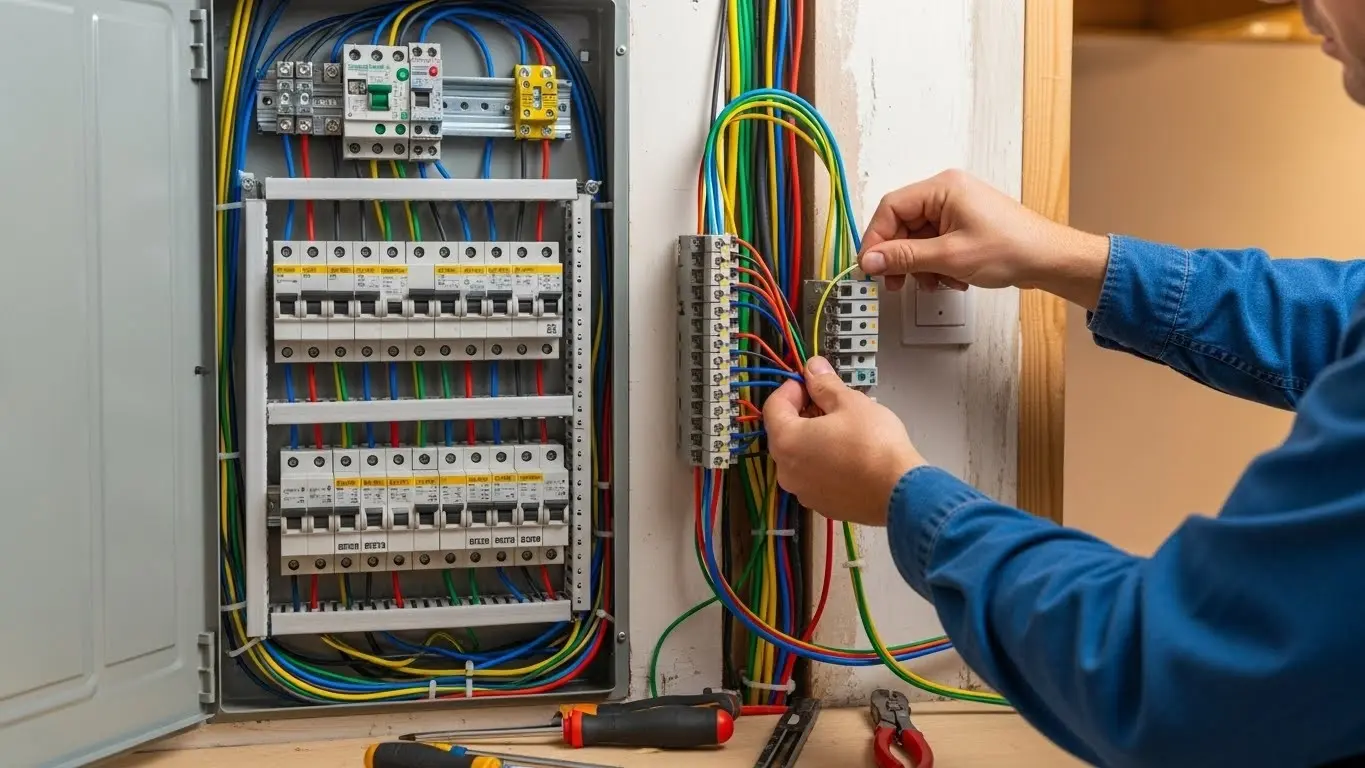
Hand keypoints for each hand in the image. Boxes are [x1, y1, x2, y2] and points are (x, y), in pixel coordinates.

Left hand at [764, 357, 924, 526]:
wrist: (901, 493)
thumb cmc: (874, 444)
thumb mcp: (850, 403)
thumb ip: (824, 384)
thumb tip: (813, 367)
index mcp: (786, 442)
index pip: (774, 406)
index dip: (792, 388)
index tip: (812, 381)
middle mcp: (786, 471)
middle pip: (785, 432)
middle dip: (803, 412)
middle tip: (831, 402)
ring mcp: (803, 491)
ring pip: (800, 455)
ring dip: (814, 437)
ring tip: (844, 427)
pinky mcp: (822, 505)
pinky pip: (815, 475)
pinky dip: (824, 461)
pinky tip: (849, 453)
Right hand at [859, 169, 1110, 309]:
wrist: (1050, 260)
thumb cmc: (1011, 249)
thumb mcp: (949, 256)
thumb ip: (904, 257)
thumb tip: (870, 260)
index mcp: (942, 188)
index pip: (891, 208)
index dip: (876, 239)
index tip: (870, 266)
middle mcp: (946, 193)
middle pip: (903, 224)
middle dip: (900, 257)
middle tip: (896, 284)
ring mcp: (956, 210)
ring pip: (917, 239)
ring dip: (921, 266)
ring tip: (937, 282)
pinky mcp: (964, 227)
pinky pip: (934, 245)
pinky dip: (937, 265)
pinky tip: (952, 279)